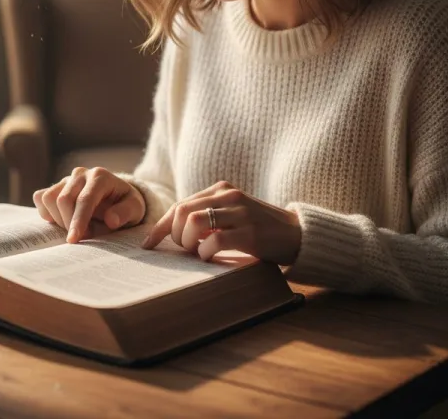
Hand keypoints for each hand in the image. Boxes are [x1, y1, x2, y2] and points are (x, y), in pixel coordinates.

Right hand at [33, 167, 145, 242]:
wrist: (117, 199)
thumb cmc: (125, 205)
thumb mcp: (135, 210)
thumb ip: (124, 213)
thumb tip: (110, 219)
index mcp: (100, 177)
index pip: (84, 199)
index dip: (78, 221)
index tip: (74, 240)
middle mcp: (81, 174)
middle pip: (63, 199)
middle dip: (69, 223)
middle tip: (83, 237)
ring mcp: (66, 179)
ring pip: (49, 198)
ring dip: (58, 219)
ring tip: (75, 227)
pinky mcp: (56, 186)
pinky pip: (41, 197)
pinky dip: (47, 212)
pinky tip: (61, 220)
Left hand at [141, 181, 300, 265]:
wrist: (298, 234)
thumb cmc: (259, 229)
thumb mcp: (232, 214)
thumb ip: (208, 216)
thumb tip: (173, 233)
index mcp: (221, 189)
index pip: (180, 205)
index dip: (161, 226)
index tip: (148, 243)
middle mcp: (228, 196)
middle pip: (182, 211)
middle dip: (174, 235)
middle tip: (183, 249)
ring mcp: (240, 212)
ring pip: (194, 222)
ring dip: (188, 242)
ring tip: (196, 252)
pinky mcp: (251, 232)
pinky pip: (214, 241)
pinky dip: (205, 253)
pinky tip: (211, 257)